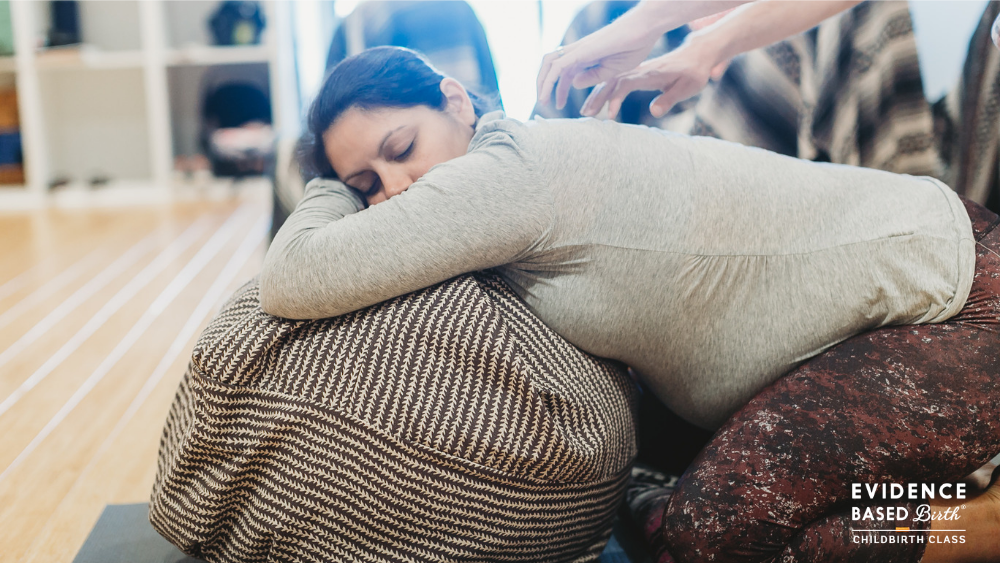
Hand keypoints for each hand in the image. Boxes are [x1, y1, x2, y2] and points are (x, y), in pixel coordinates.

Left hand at [536, 14, 660, 109]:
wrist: (645, 28)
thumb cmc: (635, 45)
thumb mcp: (611, 70)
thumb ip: (592, 77)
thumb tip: (574, 84)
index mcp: (586, 55)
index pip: (564, 72)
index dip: (559, 89)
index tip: (559, 105)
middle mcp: (579, 51)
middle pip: (552, 65)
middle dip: (544, 84)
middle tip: (544, 104)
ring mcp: (580, 49)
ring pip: (551, 64)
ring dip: (543, 82)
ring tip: (542, 101)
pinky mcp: (583, 51)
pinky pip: (560, 66)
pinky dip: (550, 80)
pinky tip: (547, 94)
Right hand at [581, 38, 719, 119]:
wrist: (696, 57)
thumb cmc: (693, 74)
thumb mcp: (686, 88)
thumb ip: (669, 100)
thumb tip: (655, 112)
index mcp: (649, 74)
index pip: (626, 83)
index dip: (615, 98)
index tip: (610, 115)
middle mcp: (639, 70)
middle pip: (612, 81)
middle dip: (597, 97)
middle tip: (586, 115)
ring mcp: (636, 71)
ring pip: (610, 81)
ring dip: (597, 95)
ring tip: (586, 112)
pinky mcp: (635, 74)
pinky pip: (615, 81)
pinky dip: (603, 91)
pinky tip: (597, 103)